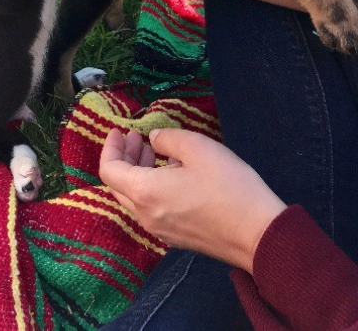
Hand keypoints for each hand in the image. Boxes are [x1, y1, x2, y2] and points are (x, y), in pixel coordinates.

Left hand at [99, 127, 285, 273]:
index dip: (110, 147)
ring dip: (138, 172)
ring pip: (135, 198)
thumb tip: (153, 140)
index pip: (109, 170)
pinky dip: (151, 187)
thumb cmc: (228, 186)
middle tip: (138, 138)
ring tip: (155, 151)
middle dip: (124, 157)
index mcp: (145, 193)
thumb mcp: (197, 147)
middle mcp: (146, 216)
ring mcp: (161, 231)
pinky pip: (152, 209)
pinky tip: (173, 173)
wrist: (259, 235)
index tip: (119, 130)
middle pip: (118, 186)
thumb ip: (167, 138)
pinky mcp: (177, 238)